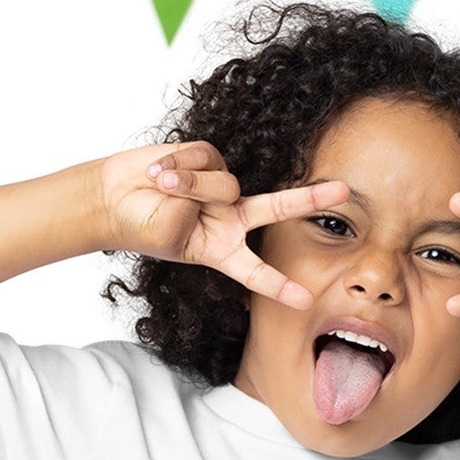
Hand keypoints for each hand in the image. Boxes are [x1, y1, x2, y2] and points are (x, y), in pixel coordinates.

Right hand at [94, 142, 345, 308]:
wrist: (115, 197)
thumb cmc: (140, 226)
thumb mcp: (168, 234)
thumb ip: (195, 210)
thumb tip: (210, 183)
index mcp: (222, 251)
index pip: (256, 272)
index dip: (278, 286)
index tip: (305, 302)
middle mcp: (229, 218)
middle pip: (276, 208)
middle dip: (309, 199)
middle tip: (344, 191)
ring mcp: (220, 187)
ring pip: (222, 182)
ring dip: (189, 185)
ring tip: (161, 188)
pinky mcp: (208, 157)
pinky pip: (203, 158)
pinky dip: (178, 166)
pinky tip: (159, 173)